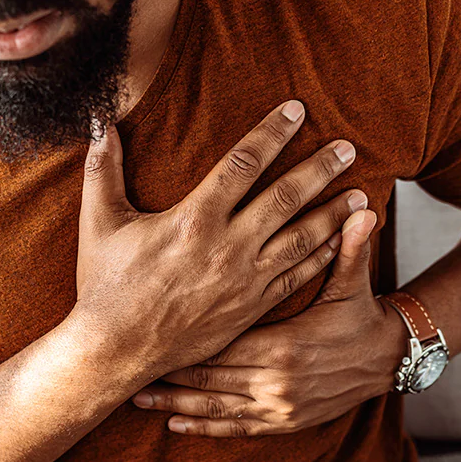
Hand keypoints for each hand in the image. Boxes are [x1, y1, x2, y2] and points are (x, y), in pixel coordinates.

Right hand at [72, 100, 363, 376]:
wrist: (116, 351)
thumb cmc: (105, 286)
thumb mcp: (99, 223)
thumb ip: (103, 170)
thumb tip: (100, 122)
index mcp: (193, 218)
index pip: (243, 163)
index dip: (272, 133)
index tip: (296, 110)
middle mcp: (227, 247)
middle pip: (285, 197)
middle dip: (320, 168)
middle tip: (348, 147)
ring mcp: (244, 280)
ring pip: (300, 238)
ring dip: (332, 214)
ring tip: (360, 194)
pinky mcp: (250, 308)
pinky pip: (295, 277)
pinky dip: (320, 257)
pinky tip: (339, 242)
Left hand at [129, 208, 408, 435]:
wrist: (390, 361)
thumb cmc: (363, 315)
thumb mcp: (353, 282)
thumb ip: (348, 247)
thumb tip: (362, 207)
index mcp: (284, 346)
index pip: (220, 340)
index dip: (182, 339)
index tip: (148, 330)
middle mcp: (276, 382)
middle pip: (208, 376)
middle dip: (168, 372)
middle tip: (126, 365)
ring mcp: (279, 407)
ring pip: (215, 406)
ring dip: (175, 403)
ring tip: (138, 399)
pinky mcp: (285, 423)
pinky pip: (236, 427)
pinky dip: (205, 425)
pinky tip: (175, 424)